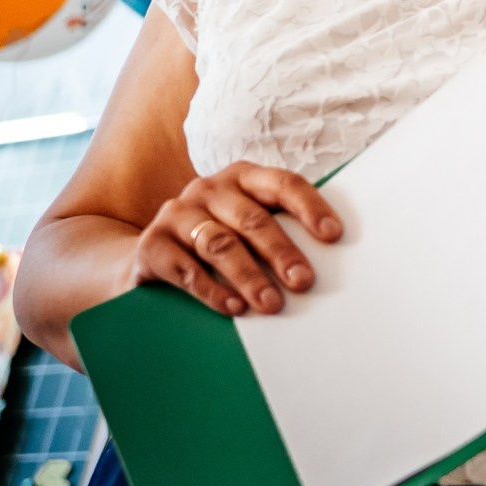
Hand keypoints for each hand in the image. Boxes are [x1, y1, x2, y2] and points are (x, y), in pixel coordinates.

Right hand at [133, 161, 341, 316]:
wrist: (151, 254)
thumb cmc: (218, 238)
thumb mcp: (245, 224)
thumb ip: (278, 229)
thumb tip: (326, 260)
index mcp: (243, 177)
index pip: (283, 184)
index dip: (310, 207)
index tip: (334, 235)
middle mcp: (209, 189)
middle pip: (252, 219)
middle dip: (281, 252)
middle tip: (303, 282)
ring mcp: (177, 213)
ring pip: (220, 244)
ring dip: (249, 276)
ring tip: (272, 304)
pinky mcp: (152, 244)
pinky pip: (186, 269)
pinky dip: (213, 291)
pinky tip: (234, 308)